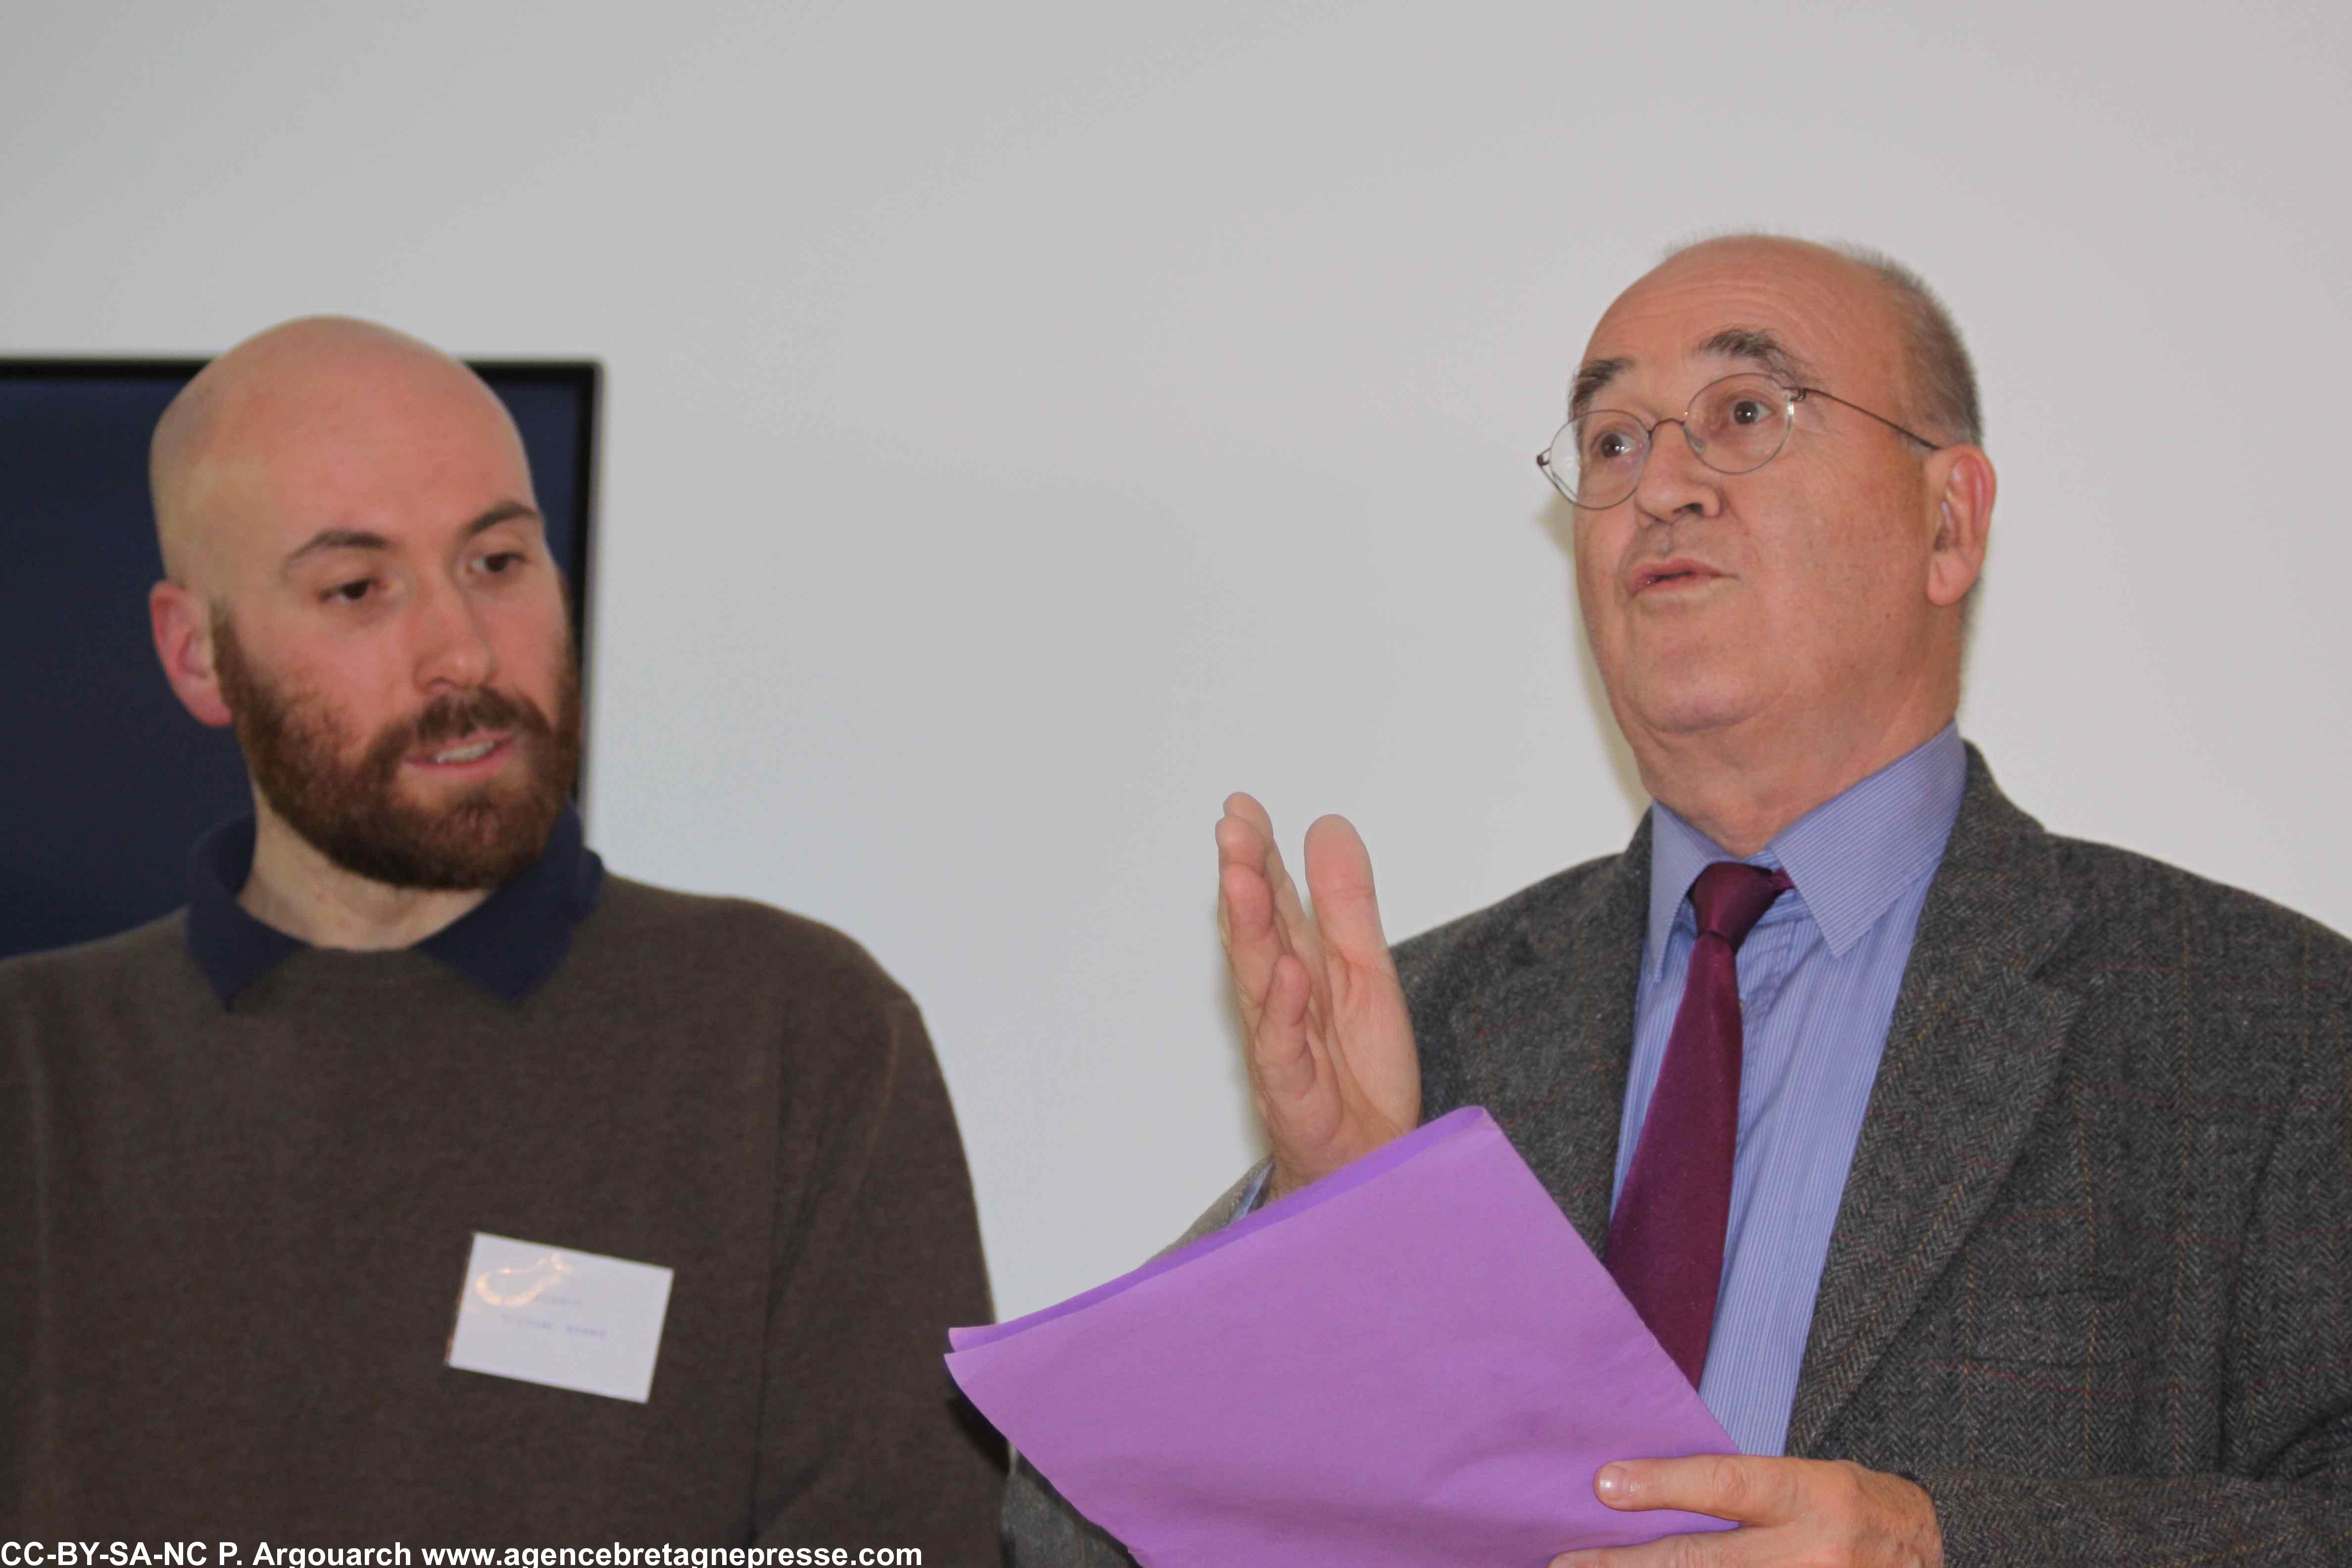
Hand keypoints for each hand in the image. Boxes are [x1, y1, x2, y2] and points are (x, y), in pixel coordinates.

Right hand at [1215, 794, 1418, 1199]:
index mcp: (1295, 967)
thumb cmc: (1357, 1075)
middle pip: (1255, 932)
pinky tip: (1288, 973)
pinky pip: (1285, 1049)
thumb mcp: (1364, 969)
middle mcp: (1278, 1003)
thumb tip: (1327, 825)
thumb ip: (1344, 902)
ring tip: (1244, 877)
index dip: (1257, 854)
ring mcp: (1282, 1047)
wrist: (1370, 1164)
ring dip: (1248, 928)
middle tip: (1232, 828)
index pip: (1270, 901)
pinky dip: (1284, 1012)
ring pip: (1258, 981)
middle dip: (1242, 877)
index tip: (1243, 807)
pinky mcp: (1296, 1093)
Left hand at [1550, 1455, 1941, 1566]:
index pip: (1725, 1485)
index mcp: (1811, 1495)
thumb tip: (1647, 1494)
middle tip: (1566, 1563)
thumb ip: (1740, 1491)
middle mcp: (1810, 1552)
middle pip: (1703, 1561)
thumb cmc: (1851, 1508)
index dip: (1662, 1485)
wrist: (1927, 1552)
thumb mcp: (1805, 1480)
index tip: (1604, 1485)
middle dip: (1627, 1565)